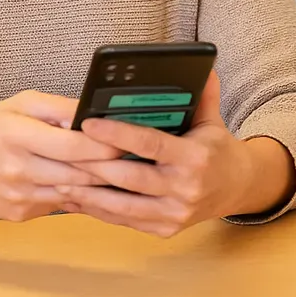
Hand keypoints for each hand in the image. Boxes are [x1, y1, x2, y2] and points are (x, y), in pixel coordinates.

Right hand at [0, 90, 121, 222]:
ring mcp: (20, 196)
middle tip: (137, 159)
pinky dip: (80, 194)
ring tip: (124, 173)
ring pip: (74, 192)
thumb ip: (59, 108)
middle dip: (111, 167)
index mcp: (17, 135)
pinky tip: (95, 187)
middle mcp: (18, 169)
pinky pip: (61, 203)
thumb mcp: (19, 104)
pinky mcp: (22, 214)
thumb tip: (94, 115)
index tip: (127, 140)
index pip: (72, 146)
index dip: (105, 145)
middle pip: (78, 172)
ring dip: (101, 184)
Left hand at [60, 72, 295, 236]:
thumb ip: (203, 95)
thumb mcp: (212, 120)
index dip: (117, 135)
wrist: (237, 189)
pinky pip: (125, 221)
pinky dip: (98, 211)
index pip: (150, 144)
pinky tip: (76, 200)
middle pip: (129, 179)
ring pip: (122, 206)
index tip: (88, 124)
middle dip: (92, 167)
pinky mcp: (164, 229)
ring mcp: (174, 214)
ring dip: (88, 195)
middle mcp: (184, 189)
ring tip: (58, 181)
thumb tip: (201, 67)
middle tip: (61, 154)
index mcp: (194, 158)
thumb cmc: (217, 150)